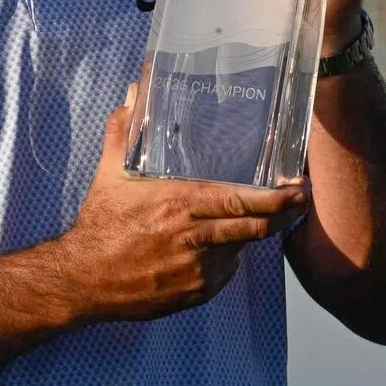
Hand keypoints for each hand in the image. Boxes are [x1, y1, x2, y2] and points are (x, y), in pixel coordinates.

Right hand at [59, 87, 309, 322]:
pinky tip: (221, 246)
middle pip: (255, 227)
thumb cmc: (100, 224)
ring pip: (241, 249)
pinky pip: (225, 273)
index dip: (275, 197)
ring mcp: (197, 271)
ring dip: (252, 234)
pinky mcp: (195, 294)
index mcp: (179, 204)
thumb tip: (132, 90)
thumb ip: (125, 130)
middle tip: (301, 201)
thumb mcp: (110, 172)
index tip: (297, 188)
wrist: (83, 279)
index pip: (240, 200)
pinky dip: (228, 258)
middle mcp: (194, 238)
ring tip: (263, 219)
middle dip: (284, 214)